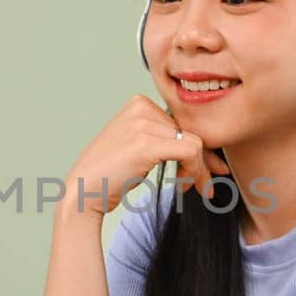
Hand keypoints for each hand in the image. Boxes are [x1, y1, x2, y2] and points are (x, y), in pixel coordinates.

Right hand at [61, 94, 230, 217]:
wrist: (84, 191)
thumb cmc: (111, 176)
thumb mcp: (141, 149)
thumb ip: (167, 142)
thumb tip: (207, 152)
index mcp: (139, 103)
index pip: (182, 123)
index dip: (200, 148)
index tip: (211, 170)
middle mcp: (141, 106)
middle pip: (191, 132)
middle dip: (203, 162)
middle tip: (207, 186)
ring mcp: (142, 123)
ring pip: (195, 143)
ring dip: (198, 171)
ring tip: (189, 188)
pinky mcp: (147, 143)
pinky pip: (191, 151)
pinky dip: (193, 171)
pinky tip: (181, 185)